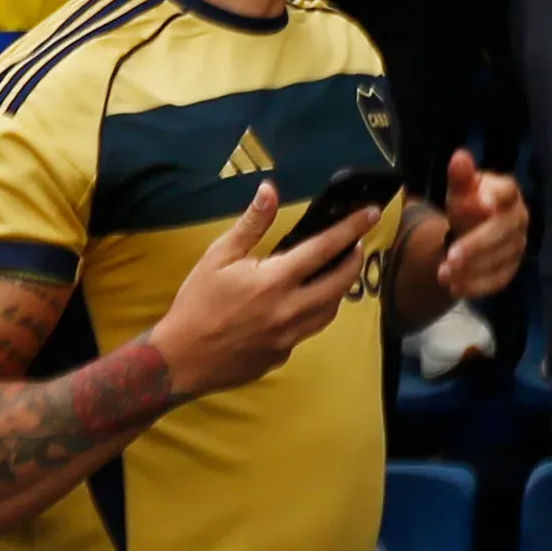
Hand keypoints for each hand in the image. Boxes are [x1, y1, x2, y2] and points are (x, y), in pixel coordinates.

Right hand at [143, 182, 386, 400]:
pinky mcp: (282, 356)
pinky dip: (313, 312)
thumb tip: (270, 190)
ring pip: (329, 310)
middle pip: (340, 283)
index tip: (371, 213)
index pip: (324, 249)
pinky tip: (301, 301)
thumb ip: (251, 224)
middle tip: (356, 244)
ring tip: (335, 270)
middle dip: (354, 259)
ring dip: (338, 288)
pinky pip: (308, 330)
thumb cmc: (196, 304)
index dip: (351, 228)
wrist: (180, 360)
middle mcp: (289, 311)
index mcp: (274, 281)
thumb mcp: (218, 257)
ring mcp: (288, 338)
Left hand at [420, 148, 529, 304]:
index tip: (482, 203)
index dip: (497, 196)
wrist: (472, 230)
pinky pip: (498, 280)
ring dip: (471, 269)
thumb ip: (460, 177)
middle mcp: (518, 219)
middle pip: (502, 231)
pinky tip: (455, 287)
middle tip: (451, 256)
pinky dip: (477, 286)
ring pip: (499, 259)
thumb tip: (460, 157)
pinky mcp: (511, 268)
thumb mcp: (460, 190)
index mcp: (507, 193)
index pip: (508, 191)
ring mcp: (517, 245)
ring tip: (443, 274)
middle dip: (477, 245)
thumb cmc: (469, 203)